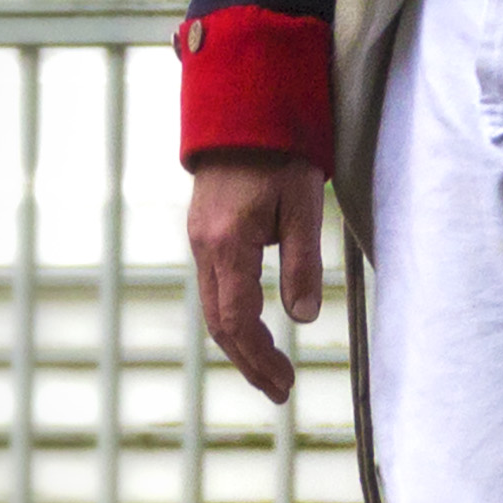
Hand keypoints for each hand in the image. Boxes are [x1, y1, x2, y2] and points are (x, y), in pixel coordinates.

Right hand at [188, 155, 327, 406]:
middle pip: (220, 323)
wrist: (243, 111)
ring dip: (241, 343)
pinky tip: (255, 328)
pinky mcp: (204, 233)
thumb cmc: (280, 154)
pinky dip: (233, 317)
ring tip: (271, 370)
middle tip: (280, 391)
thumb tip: (301, 319)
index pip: (237, 320)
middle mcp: (204, 247)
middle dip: (249, 362)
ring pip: (213, 308)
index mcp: (227, 243)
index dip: (259, 358)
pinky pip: (214, 288)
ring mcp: (199, 240)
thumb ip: (302, 262)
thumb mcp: (303, 204)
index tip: (283, 384)